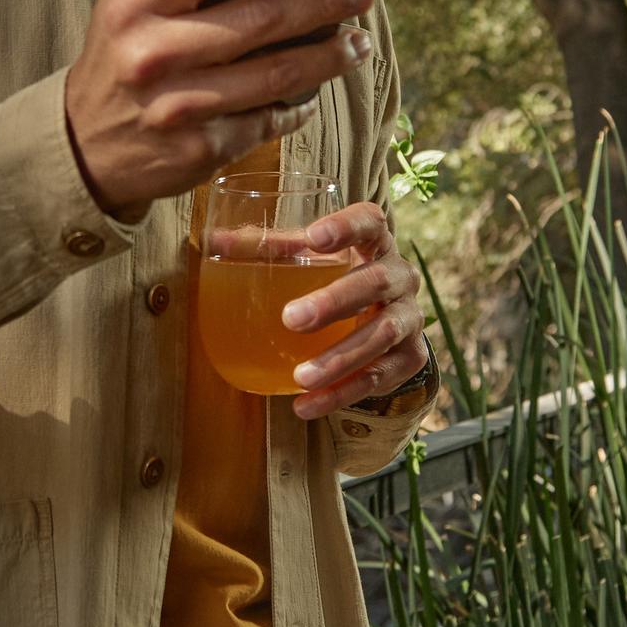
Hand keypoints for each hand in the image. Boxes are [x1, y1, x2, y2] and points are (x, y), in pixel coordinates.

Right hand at [65, 0, 375, 220]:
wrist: (83, 145)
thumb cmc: (120, 60)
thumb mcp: (129, 6)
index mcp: (134, 3)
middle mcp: (155, 53)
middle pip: (260, 18)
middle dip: (322, 1)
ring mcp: (180, 105)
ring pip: (278, 74)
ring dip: (329, 56)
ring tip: (358, 42)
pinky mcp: (202, 148)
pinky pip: (268, 119)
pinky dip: (299, 104)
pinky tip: (315, 90)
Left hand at [278, 200, 427, 421]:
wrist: (382, 319)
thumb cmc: (336, 277)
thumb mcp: (309, 259)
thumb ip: (269, 249)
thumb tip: (215, 241)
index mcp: (374, 242)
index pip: (369, 221)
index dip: (346, 226)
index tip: (314, 237)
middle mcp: (399, 275)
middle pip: (375, 281)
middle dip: (335, 302)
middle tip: (292, 319)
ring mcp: (410, 317)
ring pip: (382, 334)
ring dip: (340, 358)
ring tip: (301, 377)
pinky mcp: (411, 356)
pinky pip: (380, 377)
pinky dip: (343, 394)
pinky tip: (307, 405)